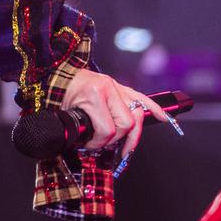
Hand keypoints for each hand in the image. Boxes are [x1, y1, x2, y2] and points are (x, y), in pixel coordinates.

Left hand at [59, 69, 176, 156]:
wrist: (56, 72)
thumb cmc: (59, 91)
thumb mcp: (65, 112)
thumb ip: (81, 130)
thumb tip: (93, 149)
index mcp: (94, 94)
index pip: (108, 129)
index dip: (100, 143)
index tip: (90, 147)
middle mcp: (109, 88)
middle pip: (126, 123)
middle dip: (117, 139)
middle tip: (106, 147)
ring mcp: (116, 86)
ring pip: (137, 114)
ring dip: (133, 133)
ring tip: (127, 146)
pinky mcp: (120, 86)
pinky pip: (142, 98)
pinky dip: (154, 108)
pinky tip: (163, 117)